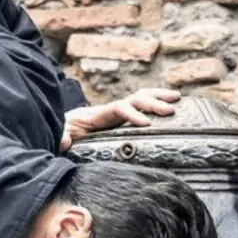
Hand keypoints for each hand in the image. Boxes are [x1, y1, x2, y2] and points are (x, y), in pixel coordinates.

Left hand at [60, 88, 180, 151]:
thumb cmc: (61, 134)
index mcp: (96, 116)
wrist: (59, 128)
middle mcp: (109, 109)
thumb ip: (61, 137)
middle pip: (133, 98)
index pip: (117, 108)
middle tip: (170, 111)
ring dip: (158, 96)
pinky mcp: (120, 118)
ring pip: (139, 97)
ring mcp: (116, 112)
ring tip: (177, 99)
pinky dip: (156, 102)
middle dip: (152, 103)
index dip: (132, 114)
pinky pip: (140, 106)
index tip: (146, 124)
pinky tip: (171, 106)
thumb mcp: (59, 135)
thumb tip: (64, 140)